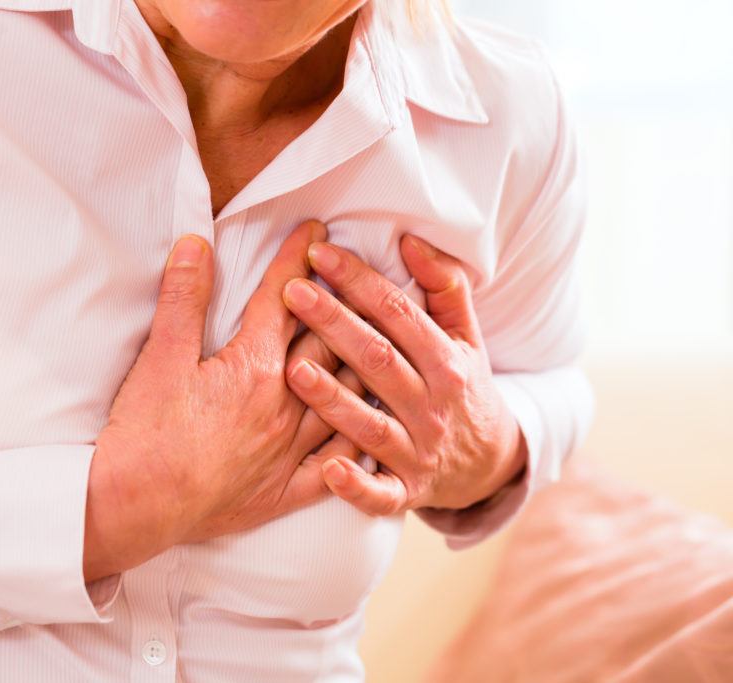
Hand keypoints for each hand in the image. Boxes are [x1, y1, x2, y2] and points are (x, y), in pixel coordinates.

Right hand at [84, 221, 359, 580]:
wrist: (136, 505)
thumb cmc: (145, 432)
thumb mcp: (160, 357)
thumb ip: (183, 298)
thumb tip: (197, 244)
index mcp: (253, 367)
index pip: (282, 300)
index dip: (298, 260)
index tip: (317, 231)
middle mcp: (283, 405)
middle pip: (326, 345)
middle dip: (344, 305)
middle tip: (361, 276)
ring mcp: (289, 451)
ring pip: (344, 399)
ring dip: (362, 367)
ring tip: (384, 342)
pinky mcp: (285, 491)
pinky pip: (337, 465)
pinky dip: (359, 443)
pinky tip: (375, 429)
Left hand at [281, 233, 525, 515]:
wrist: (491, 466)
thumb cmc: (465, 388)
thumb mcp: (467, 337)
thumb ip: (445, 287)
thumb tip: (412, 240)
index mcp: (446, 361)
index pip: (398, 314)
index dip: (358, 281)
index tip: (318, 253)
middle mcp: (433, 405)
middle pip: (378, 360)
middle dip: (334, 324)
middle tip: (292, 292)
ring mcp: (419, 451)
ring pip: (372, 423)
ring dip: (333, 399)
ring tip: (292, 369)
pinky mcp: (408, 492)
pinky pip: (381, 493)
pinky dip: (357, 485)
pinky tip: (329, 469)